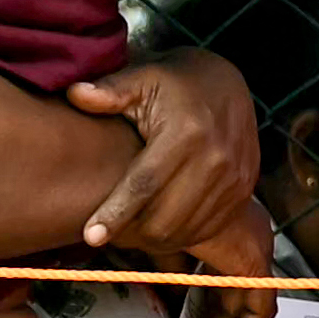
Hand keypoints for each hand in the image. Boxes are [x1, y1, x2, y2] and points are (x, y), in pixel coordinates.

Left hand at [65, 51, 265, 270]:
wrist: (228, 83)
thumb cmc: (176, 83)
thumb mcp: (143, 78)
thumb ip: (110, 91)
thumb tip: (75, 93)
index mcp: (186, 132)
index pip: (145, 184)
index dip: (116, 213)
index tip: (91, 235)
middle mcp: (215, 160)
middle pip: (164, 218)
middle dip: (130, 233)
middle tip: (104, 231)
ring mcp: (233, 179)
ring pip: (184, 231)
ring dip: (152, 239)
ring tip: (127, 230)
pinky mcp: (243, 192)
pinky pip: (206, 231)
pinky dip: (178, 237)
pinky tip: (157, 226)